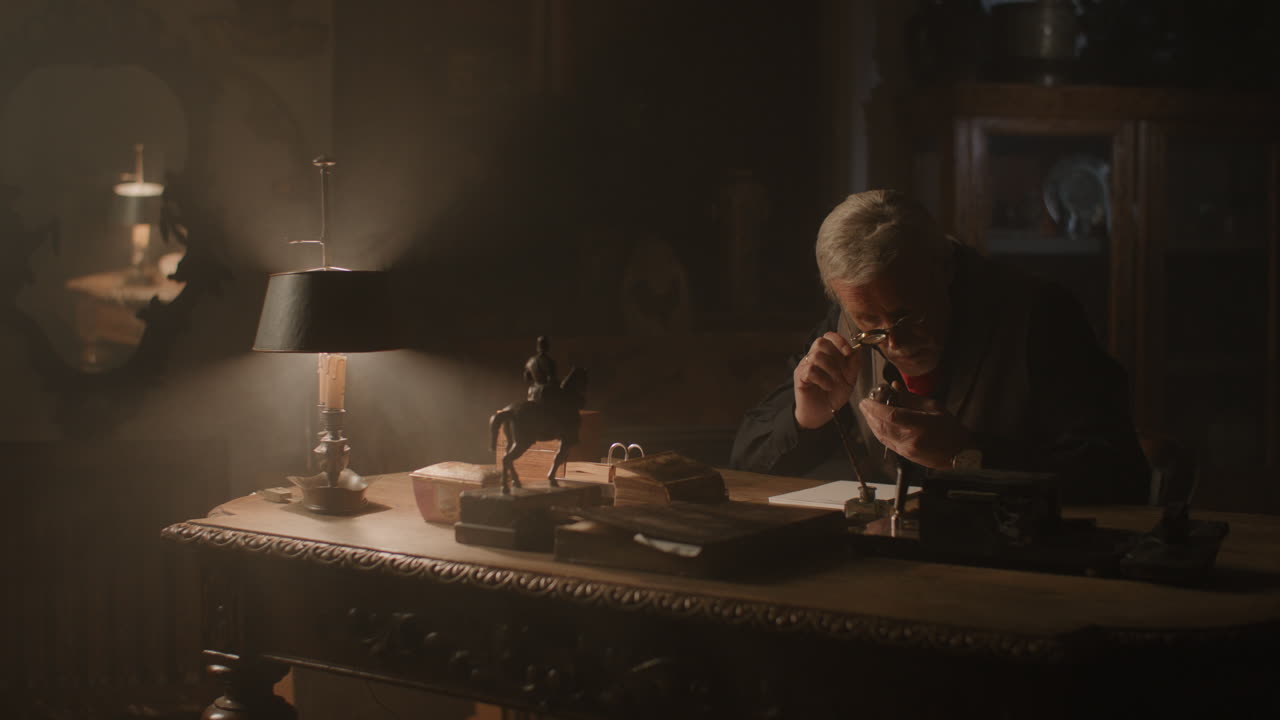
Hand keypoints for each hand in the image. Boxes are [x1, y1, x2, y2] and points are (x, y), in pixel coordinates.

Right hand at [793, 332, 862, 428]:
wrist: (822, 414)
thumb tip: (857, 349)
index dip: (839, 340)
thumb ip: (854, 363)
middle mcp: (813, 357)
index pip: (828, 336)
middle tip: (841, 373)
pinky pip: (810, 370)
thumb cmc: (834, 395)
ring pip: (816, 356)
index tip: (848, 353)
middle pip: (820, 342)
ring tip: (835, 382)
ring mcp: (804, 367)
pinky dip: (823, 379)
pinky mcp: (800, 378)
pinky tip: (827, 387)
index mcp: (825, 354)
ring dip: (831, 369)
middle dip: (836, 357)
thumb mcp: (850, 378)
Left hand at [858, 384, 972, 469]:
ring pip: (881, 435)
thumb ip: (911, 398)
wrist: (959, 453)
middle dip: (869, 414)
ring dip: (871, 423)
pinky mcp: (904, 456)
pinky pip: (886, 442)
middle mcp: (910, 439)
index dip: (875, 407)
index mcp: (920, 425)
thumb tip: (894, 387)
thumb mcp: (934, 407)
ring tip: (866, 412)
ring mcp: (906, 449)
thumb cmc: (949, 428)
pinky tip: (875, 424)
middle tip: (863, 404)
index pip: (891, 416)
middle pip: (882, 426)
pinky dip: (878, 432)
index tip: (867, 400)